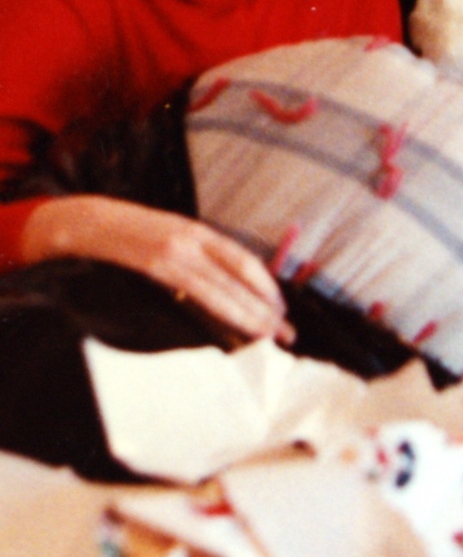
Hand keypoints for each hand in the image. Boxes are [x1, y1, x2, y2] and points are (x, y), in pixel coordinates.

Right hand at [21, 196, 293, 345]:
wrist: (82, 221)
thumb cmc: (129, 232)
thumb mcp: (171, 233)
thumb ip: (198, 254)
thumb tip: (230, 285)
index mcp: (197, 231)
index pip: (243, 260)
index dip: (265, 285)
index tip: (280, 306)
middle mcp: (190, 241)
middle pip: (238, 278)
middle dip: (264, 307)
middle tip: (285, 331)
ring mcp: (171, 255)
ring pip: (218, 291)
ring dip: (246, 315)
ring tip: (267, 335)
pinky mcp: (151, 270)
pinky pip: (191, 294)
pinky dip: (215, 311)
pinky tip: (228, 325)